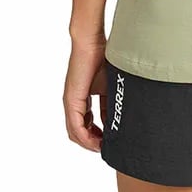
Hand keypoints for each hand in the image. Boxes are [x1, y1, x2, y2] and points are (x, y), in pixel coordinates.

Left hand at [63, 37, 107, 151]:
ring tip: (103, 147)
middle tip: (107, 147)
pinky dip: (86, 138)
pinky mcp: (72, 101)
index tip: (110, 140)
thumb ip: (110, 102)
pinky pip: (76, 127)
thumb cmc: (101, 58)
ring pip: (75, 133)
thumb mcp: (109, 85)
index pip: (88, 124)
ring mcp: (71, 103)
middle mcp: (73, 103)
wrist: (91, 43)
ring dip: (90, 143)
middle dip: (93, 142)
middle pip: (79, 133)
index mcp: (81, 98)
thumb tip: (120, 118)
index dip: (98, 135)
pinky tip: (97, 141)